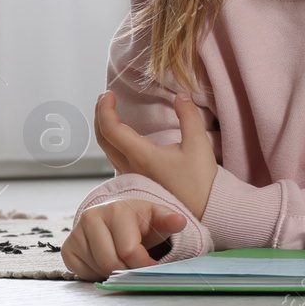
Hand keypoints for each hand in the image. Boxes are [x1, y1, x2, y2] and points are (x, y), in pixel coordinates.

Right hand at [61, 198, 185, 281]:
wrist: (117, 219)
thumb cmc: (140, 221)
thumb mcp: (158, 218)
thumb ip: (170, 220)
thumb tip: (180, 221)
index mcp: (116, 209)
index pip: (128, 251)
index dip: (143, 264)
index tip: (152, 266)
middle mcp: (91, 217)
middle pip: (111, 262)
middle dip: (128, 269)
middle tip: (136, 265)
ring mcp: (76, 233)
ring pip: (97, 269)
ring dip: (113, 272)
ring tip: (122, 260)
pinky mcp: (68, 248)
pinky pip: (83, 272)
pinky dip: (97, 273)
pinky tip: (106, 261)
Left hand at [93, 91, 217, 220]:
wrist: (204, 211)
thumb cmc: (200, 181)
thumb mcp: (199, 144)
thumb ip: (189, 116)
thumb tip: (181, 96)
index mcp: (142, 156)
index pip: (111, 129)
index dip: (105, 109)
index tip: (109, 94)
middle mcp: (131, 168)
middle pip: (102, 139)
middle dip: (100, 115)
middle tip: (106, 98)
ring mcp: (132, 177)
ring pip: (107, 150)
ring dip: (105, 128)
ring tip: (111, 112)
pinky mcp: (136, 182)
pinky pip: (116, 158)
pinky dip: (112, 140)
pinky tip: (123, 135)